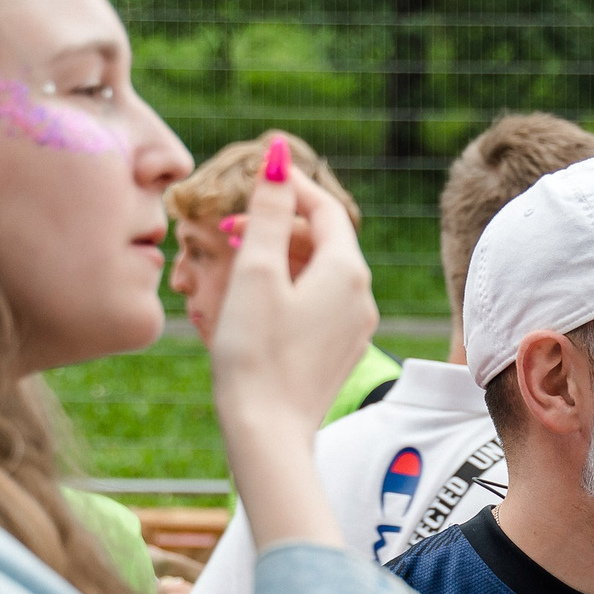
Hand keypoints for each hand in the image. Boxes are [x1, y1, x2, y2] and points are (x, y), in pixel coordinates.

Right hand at [207, 133, 378, 439]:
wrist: (267, 433)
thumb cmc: (255, 353)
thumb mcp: (257, 272)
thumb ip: (270, 213)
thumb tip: (278, 160)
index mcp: (348, 271)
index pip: (326, 208)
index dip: (291, 185)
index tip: (258, 168)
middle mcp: (362, 298)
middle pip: (326, 239)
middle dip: (282, 222)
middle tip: (231, 220)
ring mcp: (353, 329)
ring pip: (321, 272)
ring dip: (282, 255)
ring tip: (234, 254)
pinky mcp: (338, 353)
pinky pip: (319, 303)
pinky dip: (290, 286)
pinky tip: (255, 294)